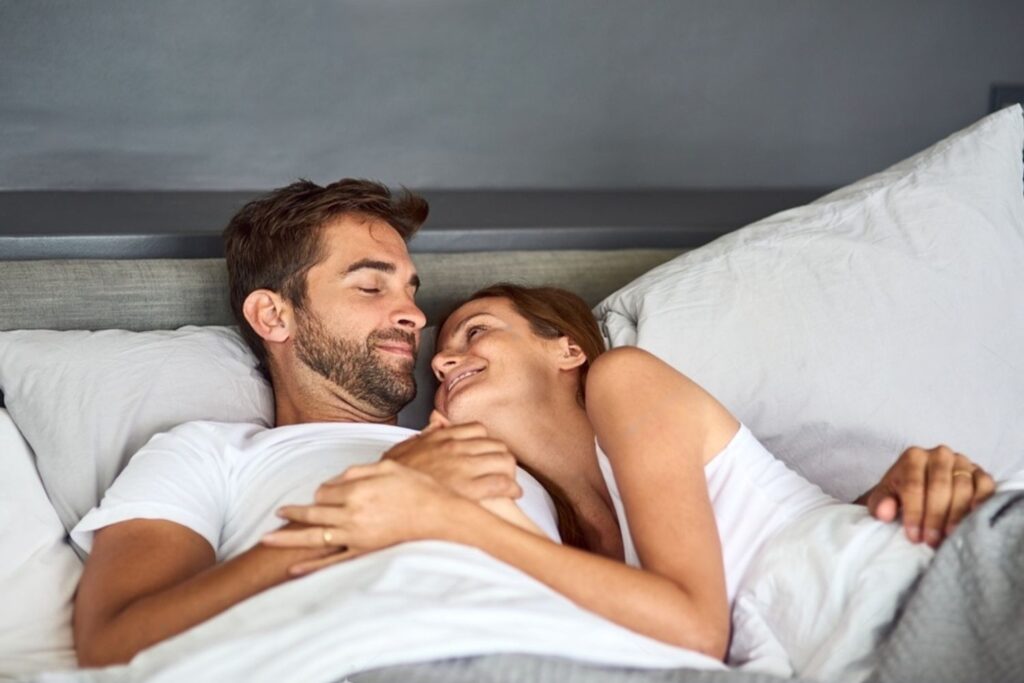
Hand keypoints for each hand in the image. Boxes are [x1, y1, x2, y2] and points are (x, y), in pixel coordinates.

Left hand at [261, 460, 463, 574]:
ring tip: (267, 538)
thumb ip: (358, 471)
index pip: (325, 491)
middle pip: (313, 512)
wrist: (440, 516)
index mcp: (357, 491)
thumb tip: (334, 481)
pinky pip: (333, 562)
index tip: (327, 492)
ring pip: (314, 537)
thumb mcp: (388, 467)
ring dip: (289, 538)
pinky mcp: (364, 553)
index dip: (323, 491)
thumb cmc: (418, 488)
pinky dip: (312, 566)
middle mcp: (352, 514)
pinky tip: (294, 569)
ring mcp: (356, 536)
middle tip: (278, 512)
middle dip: (293, 512)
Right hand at [379, 411, 520, 500]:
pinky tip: (513, 494)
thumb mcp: (402, 450)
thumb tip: (435, 422)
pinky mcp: (471, 490)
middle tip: (500, 468)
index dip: (485, 442)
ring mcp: (465, 468)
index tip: (485, 452)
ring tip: (508, 480)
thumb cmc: (391, 479)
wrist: (387, 498)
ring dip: (510, 471)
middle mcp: (457, 449)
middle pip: (496, 444)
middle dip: (501, 456)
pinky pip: (503, 483)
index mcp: (441, 438)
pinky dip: (512, 488)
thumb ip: (422, 435)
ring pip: (505, 460)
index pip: (478, 429)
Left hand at [861, 445, 994, 546]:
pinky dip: (982, 502)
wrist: (920, 488)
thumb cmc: (900, 495)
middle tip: (931, 541)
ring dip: (956, 515)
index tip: (914, 536)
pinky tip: (974, 520)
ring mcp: (962, 462)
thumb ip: (880, 503)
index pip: (913, 485)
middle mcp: (939, 454)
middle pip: (939, 486)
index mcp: (913, 457)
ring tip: (949, 537)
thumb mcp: (884, 498)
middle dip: (934, 517)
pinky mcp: (980, 472)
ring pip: (962, 487)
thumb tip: (884, 513)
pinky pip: (985, 486)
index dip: (914, 513)